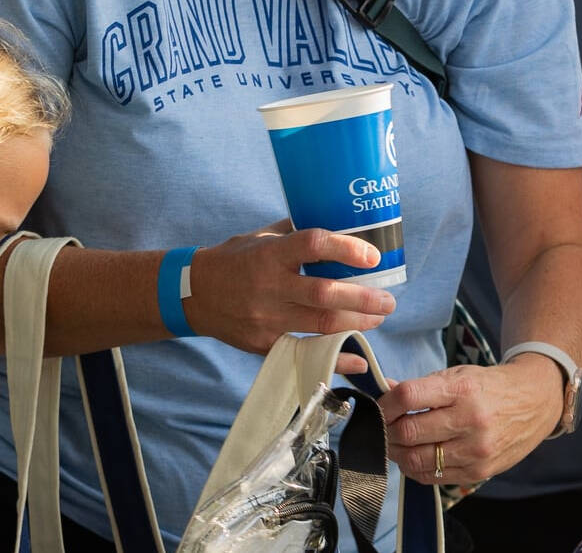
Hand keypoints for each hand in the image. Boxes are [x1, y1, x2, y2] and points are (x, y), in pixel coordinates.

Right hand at [183, 220, 395, 361]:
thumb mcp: (261, 237)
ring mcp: (267, 318)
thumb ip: (296, 231)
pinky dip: (334, 359)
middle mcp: (269, 286)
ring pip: (320, 325)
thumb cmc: (233, 258)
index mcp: (270, 254)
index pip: (312, 245)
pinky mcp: (264, 343)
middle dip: (362, 299)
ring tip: (379, 318)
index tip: (373, 256)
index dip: (345, 249)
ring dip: (356, 323)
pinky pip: (304, 353)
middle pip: (323, 294)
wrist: (193, 294)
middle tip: (388, 300)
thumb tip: (337, 222)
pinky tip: (358, 360)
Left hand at [380, 352, 562, 485]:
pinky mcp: (479, 472)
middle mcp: (470, 421)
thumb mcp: (458, 375)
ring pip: (417, 459)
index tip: (378, 406)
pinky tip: (412, 457)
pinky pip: (434, 477)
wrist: (533, 402)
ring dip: (397, 453)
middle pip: (409, 432)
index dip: (386, 403)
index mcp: (462, 389)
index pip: (410, 397)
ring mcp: (476, 451)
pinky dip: (415, 469)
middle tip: (382, 427)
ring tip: (394, 443)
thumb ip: (422, 386)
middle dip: (387, 431)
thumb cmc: (490, 386)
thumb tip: (387, 390)